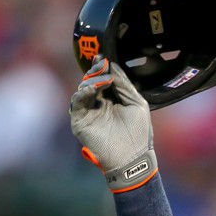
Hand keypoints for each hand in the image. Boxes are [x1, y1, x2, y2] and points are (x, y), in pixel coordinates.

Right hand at [69, 55, 157, 191]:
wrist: (133, 158)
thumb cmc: (139, 133)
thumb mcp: (137, 103)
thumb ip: (125, 85)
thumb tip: (113, 65)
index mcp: (113, 99)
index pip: (104, 79)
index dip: (103, 67)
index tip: (104, 58)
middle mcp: (99, 104)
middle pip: (92, 81)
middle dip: (96, 71)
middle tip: (102, 65)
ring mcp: (89, 112)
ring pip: (83, 89)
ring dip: (91, 81)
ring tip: (103, 80)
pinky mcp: (80, 121)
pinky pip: (76, 103)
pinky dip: (82, 93)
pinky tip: (91, 89)